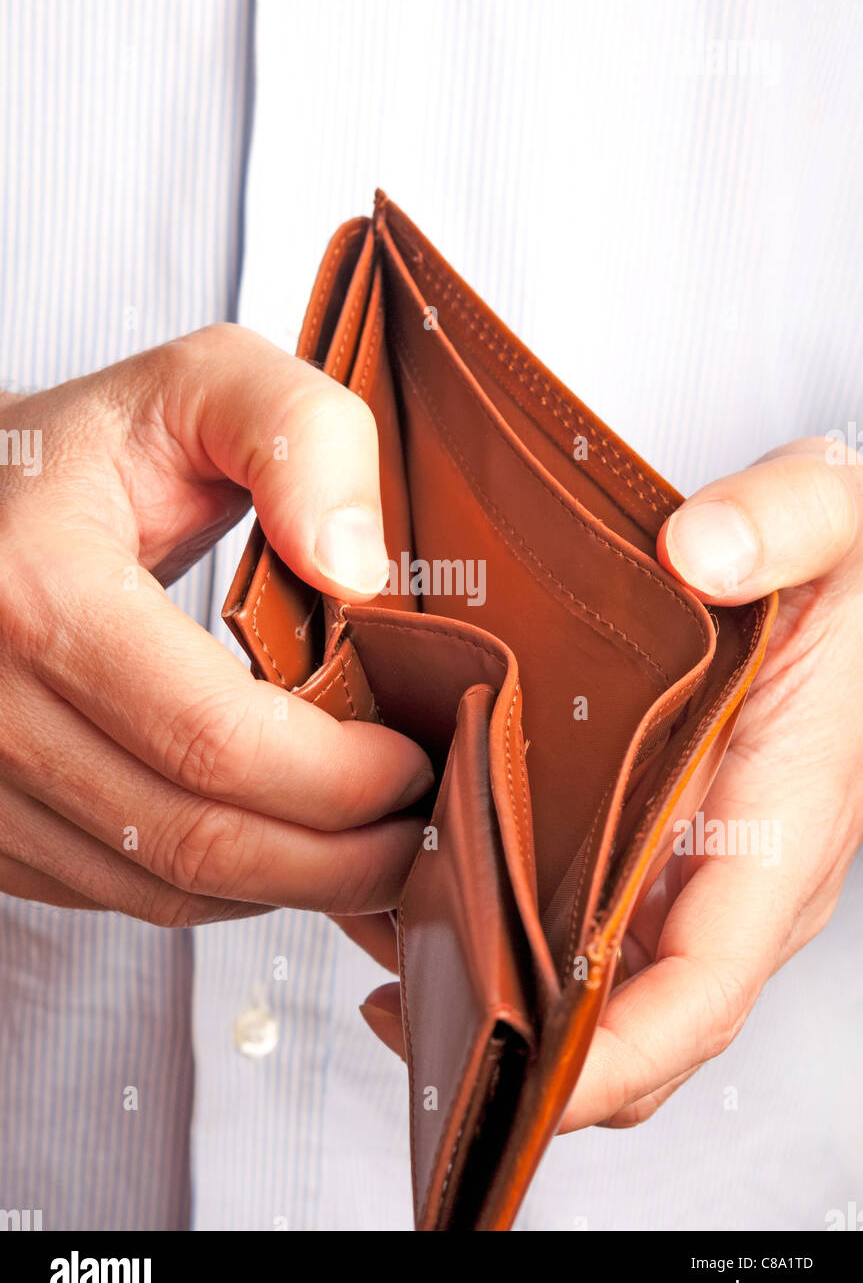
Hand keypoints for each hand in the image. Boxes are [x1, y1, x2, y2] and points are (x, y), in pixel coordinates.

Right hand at [0, 325, 431, 927]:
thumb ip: (300, 437)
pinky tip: (279, 847)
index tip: (412, 764)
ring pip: (160, 889)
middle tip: (415, 832)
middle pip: (195, 839)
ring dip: (287, 886)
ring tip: (368, 846)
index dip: (338, 777)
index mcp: (34, 588)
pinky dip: (220, 889)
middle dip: (337, 858)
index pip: (213, 738)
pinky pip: (119, 896)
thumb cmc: (92, 450)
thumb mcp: (201, 386)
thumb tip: (356, 568)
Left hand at [360, 438, 862, 1129]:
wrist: (841, 583)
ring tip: (392, 967)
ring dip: (505, 997)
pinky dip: (509, 934)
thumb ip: (780, 525)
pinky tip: (425, 900)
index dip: (614, 1057)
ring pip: (601, 982)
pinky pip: (584, 924)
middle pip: (637, 1020)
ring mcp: (690, 868)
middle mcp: (731, 875)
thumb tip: (702, 553)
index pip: (701, 987)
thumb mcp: (826, 518)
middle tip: (408, 1020)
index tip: (515, 1076)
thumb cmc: (839, 574)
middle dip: (533, 1052)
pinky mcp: (655, 845)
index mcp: (777, 827)